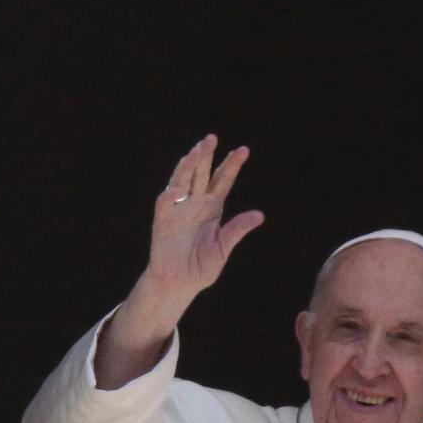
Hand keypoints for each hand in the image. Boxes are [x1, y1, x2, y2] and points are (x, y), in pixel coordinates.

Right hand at [96, 135, 263, 388]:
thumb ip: (237, 230)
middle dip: (206, 156)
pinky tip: (178, 188)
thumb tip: (260, 215)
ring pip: (182, 180)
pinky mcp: (163, 220)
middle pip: (201, 174)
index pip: (222, 181)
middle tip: (212, 138)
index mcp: (213, 209)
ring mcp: (178, 210)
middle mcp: (195, 204)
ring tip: (196, 150)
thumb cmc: (201, 268)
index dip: (231, 165)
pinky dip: (171, 194)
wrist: (178, 284)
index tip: (243, 150)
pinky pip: (166, 202)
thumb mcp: (223, 249)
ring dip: (188, 165)